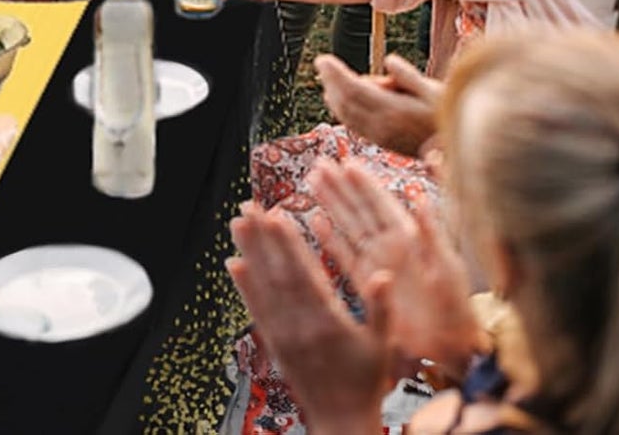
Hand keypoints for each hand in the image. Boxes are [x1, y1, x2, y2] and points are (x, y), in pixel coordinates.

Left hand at [228, 202, 393, 434]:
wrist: (341, 422)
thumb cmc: (366, 383)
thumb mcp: (383, 346)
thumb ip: (382, 308)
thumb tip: (383, 274)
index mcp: (328, 322)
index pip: (304, 275)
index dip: (289, 244)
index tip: (276, 215)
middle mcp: (300, 326)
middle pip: (277, 274)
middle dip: (262, 238)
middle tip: (247, 206)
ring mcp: (283, 335)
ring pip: (262, 288)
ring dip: (248, 253)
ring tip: (237, 223)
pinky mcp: (273, 344)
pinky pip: (256, 310)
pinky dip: (243, 286)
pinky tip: (234, 264)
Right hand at [309, 160, 480, 374]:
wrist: (449, 347)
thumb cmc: (455, 307)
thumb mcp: (447, 268)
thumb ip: (432, 233)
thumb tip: (419, 197)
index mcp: (409, 238)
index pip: (382, 203)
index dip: (365, 183)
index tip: (347, 162)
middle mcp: (390, 246)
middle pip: (360, 209)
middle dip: (341, 185)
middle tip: (321, 163)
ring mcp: (376, 263)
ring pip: (348, 226)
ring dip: (331, 204)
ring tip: (313, 181)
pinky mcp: (367, 283)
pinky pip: (344, 256)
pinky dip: (329, 239)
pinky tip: (315, 222)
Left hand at [314, 52, 439, 156]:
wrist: (461, 151)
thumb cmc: (451, 114)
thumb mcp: (437, 91)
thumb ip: (410, 76)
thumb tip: (388, 60)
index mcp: (394, 111)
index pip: (353, 89)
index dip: (335, 73)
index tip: (322, 59)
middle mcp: (383, 127)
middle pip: (346, 102)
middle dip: (331, 82)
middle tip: (321, 63)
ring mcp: (382, 138)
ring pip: (348, 117)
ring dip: (334, 97)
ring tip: (327, 80)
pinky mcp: (385, 144)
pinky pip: (356, 126)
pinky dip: (343, 111)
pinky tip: (341, 102)